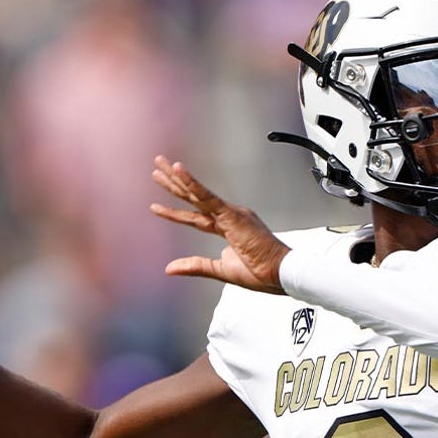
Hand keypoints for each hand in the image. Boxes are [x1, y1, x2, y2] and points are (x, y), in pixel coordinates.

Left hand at [150, 155, 290, 294]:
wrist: (281, 273)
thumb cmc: (262, 272)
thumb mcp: (221, 270)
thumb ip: (195, 266)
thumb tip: (170, 268)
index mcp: (228, 228)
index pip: (196, 216)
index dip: (176, 211)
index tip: (157, 205)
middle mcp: (229, 216)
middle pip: (194, 198)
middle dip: (174, 183)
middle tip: (157, 167)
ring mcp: (231, 213)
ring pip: (198, 193)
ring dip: (177, 178)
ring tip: (160, 164)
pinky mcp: (233, 215)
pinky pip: (208, 197)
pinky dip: (192, 184)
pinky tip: (179, 172)